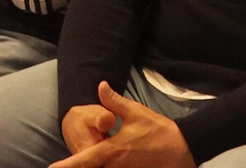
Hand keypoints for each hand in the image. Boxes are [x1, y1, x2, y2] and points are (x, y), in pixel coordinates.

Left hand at [49, 83, 194, 167]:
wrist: (182, 148)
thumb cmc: (158, 130)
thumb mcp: (134, 112)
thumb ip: (114, 102)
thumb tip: (100, 85)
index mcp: (112, 151)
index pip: (83, 160)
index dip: (67, 165)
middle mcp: (115, 166)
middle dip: (78, 166)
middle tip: (63, 165)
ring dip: (92, 166)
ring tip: (80, 162)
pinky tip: (102, 163)